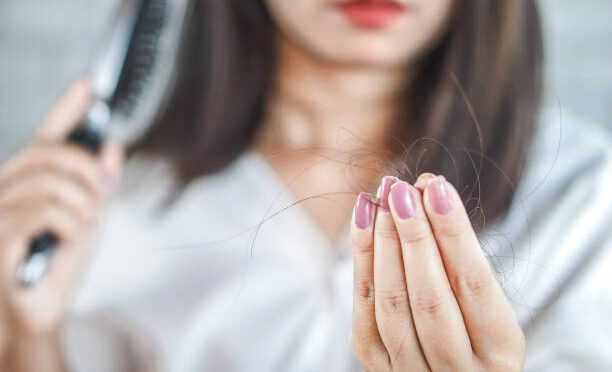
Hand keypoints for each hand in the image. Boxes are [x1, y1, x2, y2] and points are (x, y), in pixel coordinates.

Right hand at [0, 79, 123, 370]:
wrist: (37, 311)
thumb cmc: (56, 265)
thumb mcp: (88, 219)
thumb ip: (97, 185)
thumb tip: (113, 147)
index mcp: (28, 182)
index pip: (46, 135)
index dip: (66, 108)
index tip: (89, 84)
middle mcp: (5, 190)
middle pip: (45, 154)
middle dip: (84, 165)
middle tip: (106, 185)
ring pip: (47, 185)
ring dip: (81, 204)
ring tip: (87, 224)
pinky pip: (41, 215)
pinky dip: (70, 224)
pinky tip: (74, 236)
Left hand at [350, 174, 524, 370]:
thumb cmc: (474, 333)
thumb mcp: (487, 309)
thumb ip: (462, 263)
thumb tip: (428, 192)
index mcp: (499, 356)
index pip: (474, 286)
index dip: (454, 233)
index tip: (437, 187)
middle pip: (429, 298)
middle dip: (413, 235)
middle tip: (402, 189)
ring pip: (392, 305)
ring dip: (384, 243)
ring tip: (383, 198)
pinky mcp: (378, 368)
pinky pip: (364, 312)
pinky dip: (362, 261)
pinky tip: (364, 220)